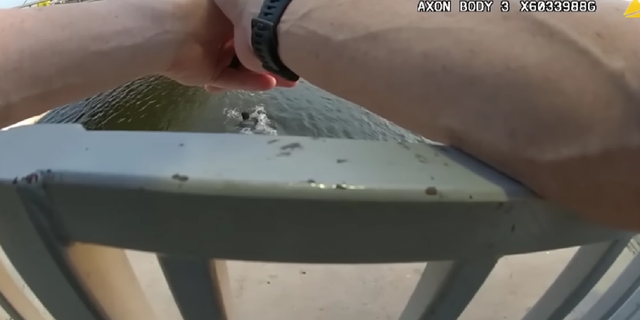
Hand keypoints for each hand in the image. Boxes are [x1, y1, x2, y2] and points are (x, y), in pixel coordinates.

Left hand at [161, 0, 295, 92]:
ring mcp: (212, 53)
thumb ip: (247, 7)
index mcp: (225, 11)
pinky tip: (270, 83)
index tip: (292, 38)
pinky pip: (233, 79)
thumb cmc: (200, 6)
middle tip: (295, 64)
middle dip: (273, 57)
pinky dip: (251, 81)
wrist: (167, 29)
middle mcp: (219, 31)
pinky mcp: (207, 72)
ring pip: (245, 64)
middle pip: (251, 47)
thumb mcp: (233, 3)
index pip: (252, 25)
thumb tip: (265, 9)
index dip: (272, 34)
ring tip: (290, 80)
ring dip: (267, 71)